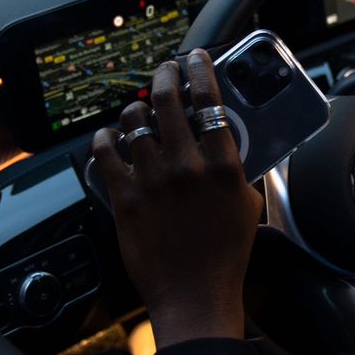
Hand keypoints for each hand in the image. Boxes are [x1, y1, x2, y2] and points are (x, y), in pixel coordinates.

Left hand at [92, 50, 262, 349]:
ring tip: (139, 112)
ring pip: (134, 121)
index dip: (200, 70)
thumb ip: (237, 168)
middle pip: (167, 99)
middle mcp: (187, 165)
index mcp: (223, 164)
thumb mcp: (248, 204)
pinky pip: (106, 152)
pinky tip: (111, 138)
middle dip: (164, 75)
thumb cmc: (226, 255)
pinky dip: (106, 139)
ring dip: (136, 110)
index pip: (210, 100)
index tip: (195, 59)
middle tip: (164, 72)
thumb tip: (225, 141)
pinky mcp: (125, 198)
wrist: (195, 295)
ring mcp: (153, 180)